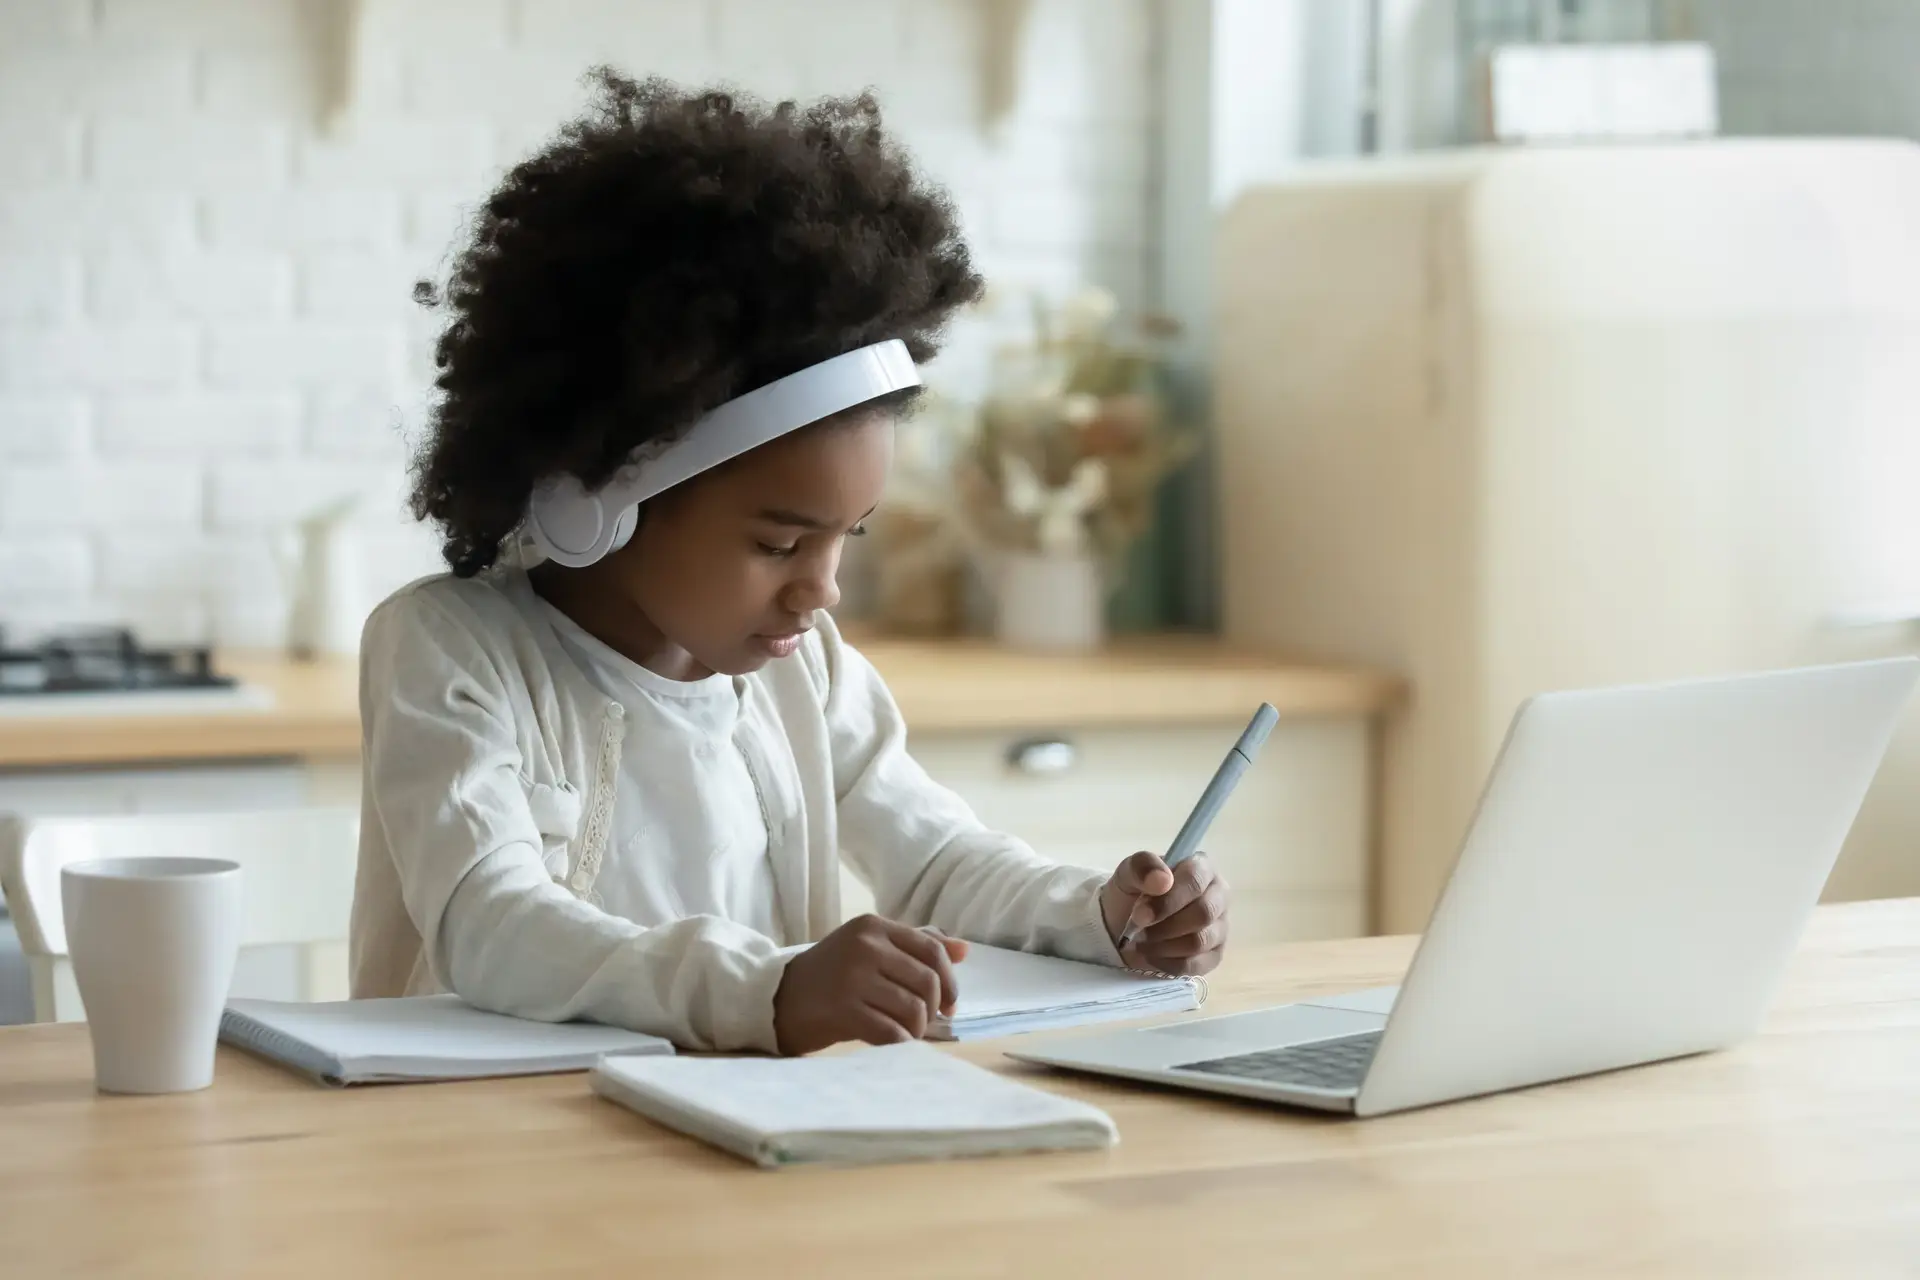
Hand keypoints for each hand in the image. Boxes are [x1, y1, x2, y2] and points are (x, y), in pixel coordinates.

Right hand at [772, 915, 969, 1055]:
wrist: (775, 998)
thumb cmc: (830, 975)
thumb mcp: (869, 949)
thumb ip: (915, 945)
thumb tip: (965, 950)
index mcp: (874, 926)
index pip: (932, 950)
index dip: (950, 981)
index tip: (948, 1005)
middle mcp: (865, 946)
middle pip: (928, 981)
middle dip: (933, 1009)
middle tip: (922, 1024)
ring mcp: (853, 977)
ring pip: (914, 1009)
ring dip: (916, 1030)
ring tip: (904, 1034)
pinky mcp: (843, 1009)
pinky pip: (891, 1032)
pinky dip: (900, 1044)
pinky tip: (892, 1045)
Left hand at [1099, 851, 1229, 976]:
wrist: (1121, 926)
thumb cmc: (1131, 894)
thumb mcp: (1127, 874)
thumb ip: (1142, 867)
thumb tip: (1163, 880)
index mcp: (1201, 868)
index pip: (1195, 880)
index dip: (1168, 899)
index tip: (1140, 914)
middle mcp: (1217, 896)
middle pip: (1203, 913)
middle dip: (1165, 925)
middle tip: (1138, 928)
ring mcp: (1219, 927)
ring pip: (1199, 941)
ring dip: (1163, 945)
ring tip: (1142, 941)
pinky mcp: (1214, 956)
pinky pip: (1196, 965)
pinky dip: (1167, 963)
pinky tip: (1151, 955)